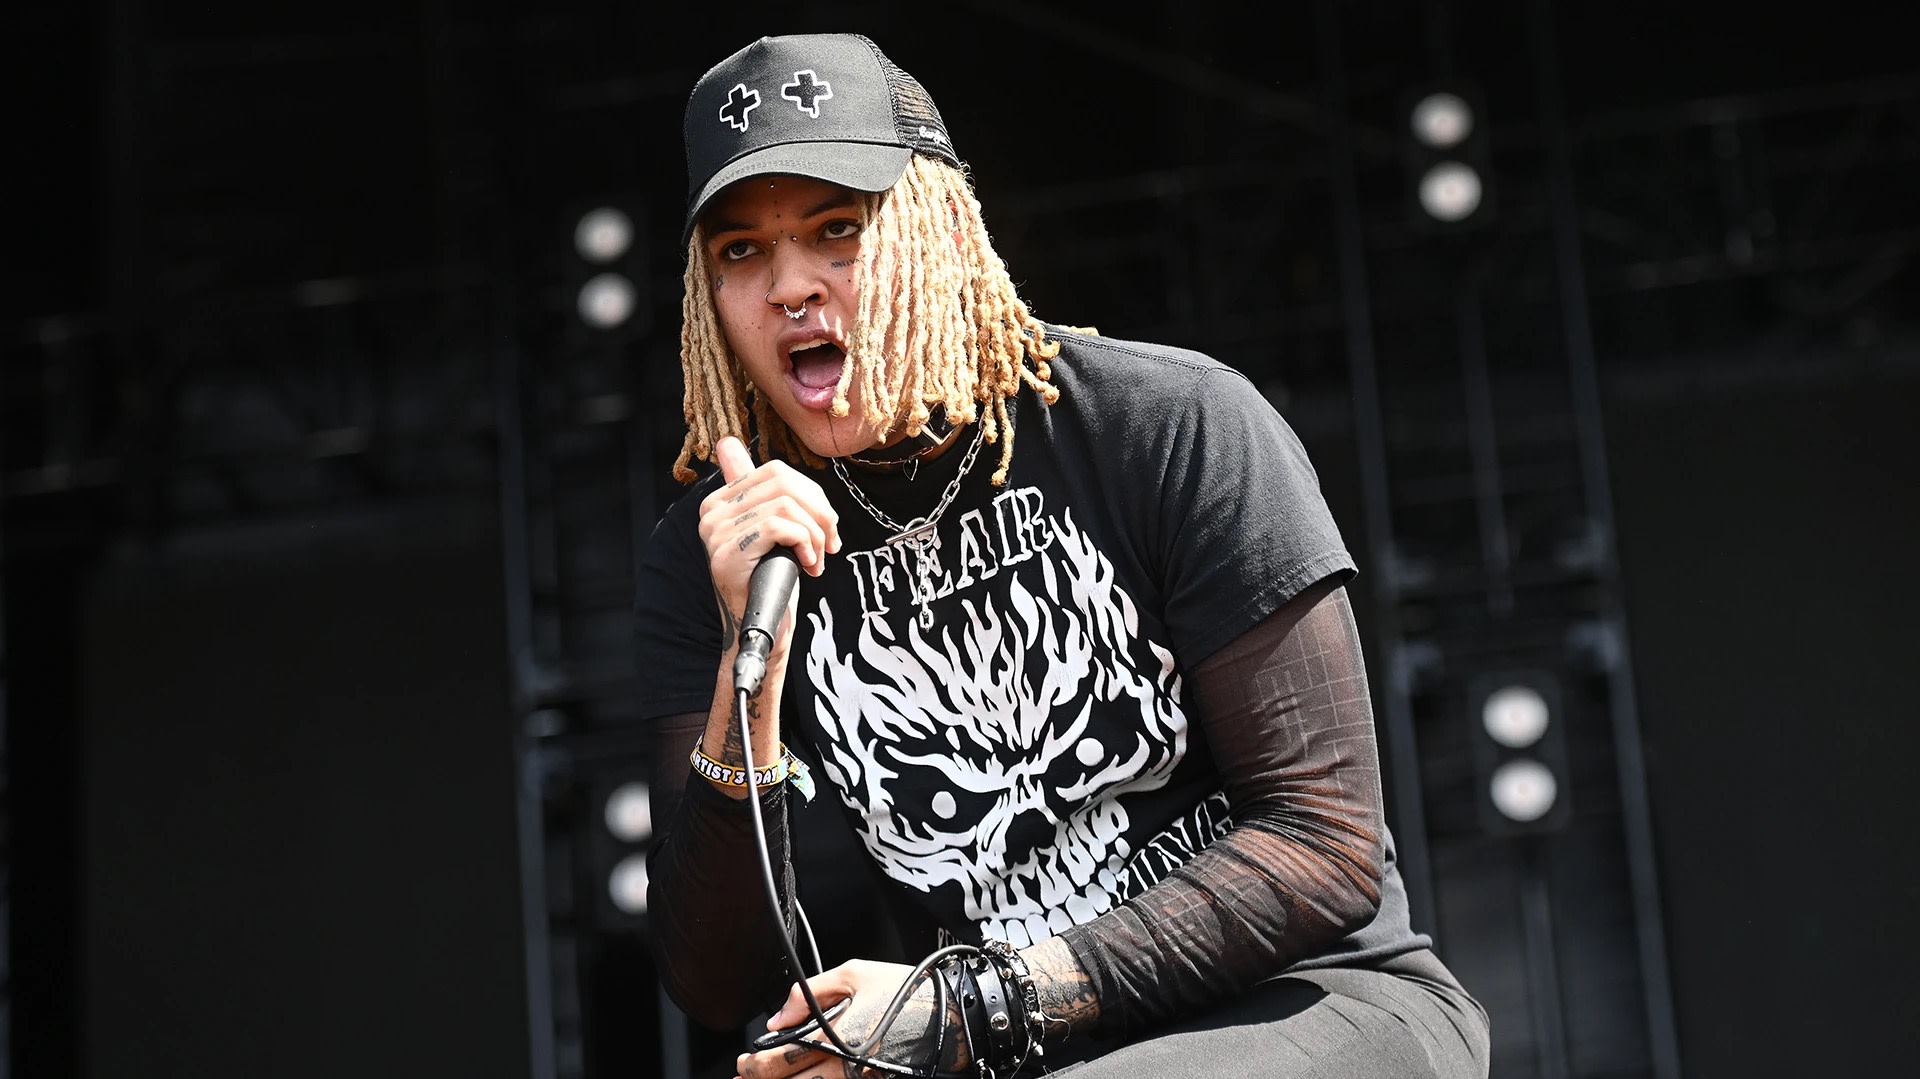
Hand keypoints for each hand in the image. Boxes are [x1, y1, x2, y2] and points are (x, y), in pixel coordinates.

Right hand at [699, 436, 842, 659]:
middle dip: (820, 512)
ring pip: (786, 505)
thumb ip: (759, 492)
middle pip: (783, 483)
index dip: (812, 495)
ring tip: (817, 558)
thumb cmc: (772, 580)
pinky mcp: (728, 554)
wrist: (763, 630)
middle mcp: (711, 513)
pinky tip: (808, 565)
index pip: (775, 472)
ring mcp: (716, 533)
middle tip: (830, 543)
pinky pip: (781, 527)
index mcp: (720, 501)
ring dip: (816, 534)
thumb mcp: (771, 530)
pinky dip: (806, 544)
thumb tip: (728, 444)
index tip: (825, 526)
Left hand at [736, 960, 961, 1078]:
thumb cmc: (910, 991)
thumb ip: (810, 994)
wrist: (955, 1016)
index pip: (780, 1061)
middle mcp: (846, 1067)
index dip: (754, 1066)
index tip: (743, 1063)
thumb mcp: (856, 974)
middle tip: (746, 1077)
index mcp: (837, 1037)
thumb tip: (778, 1018)